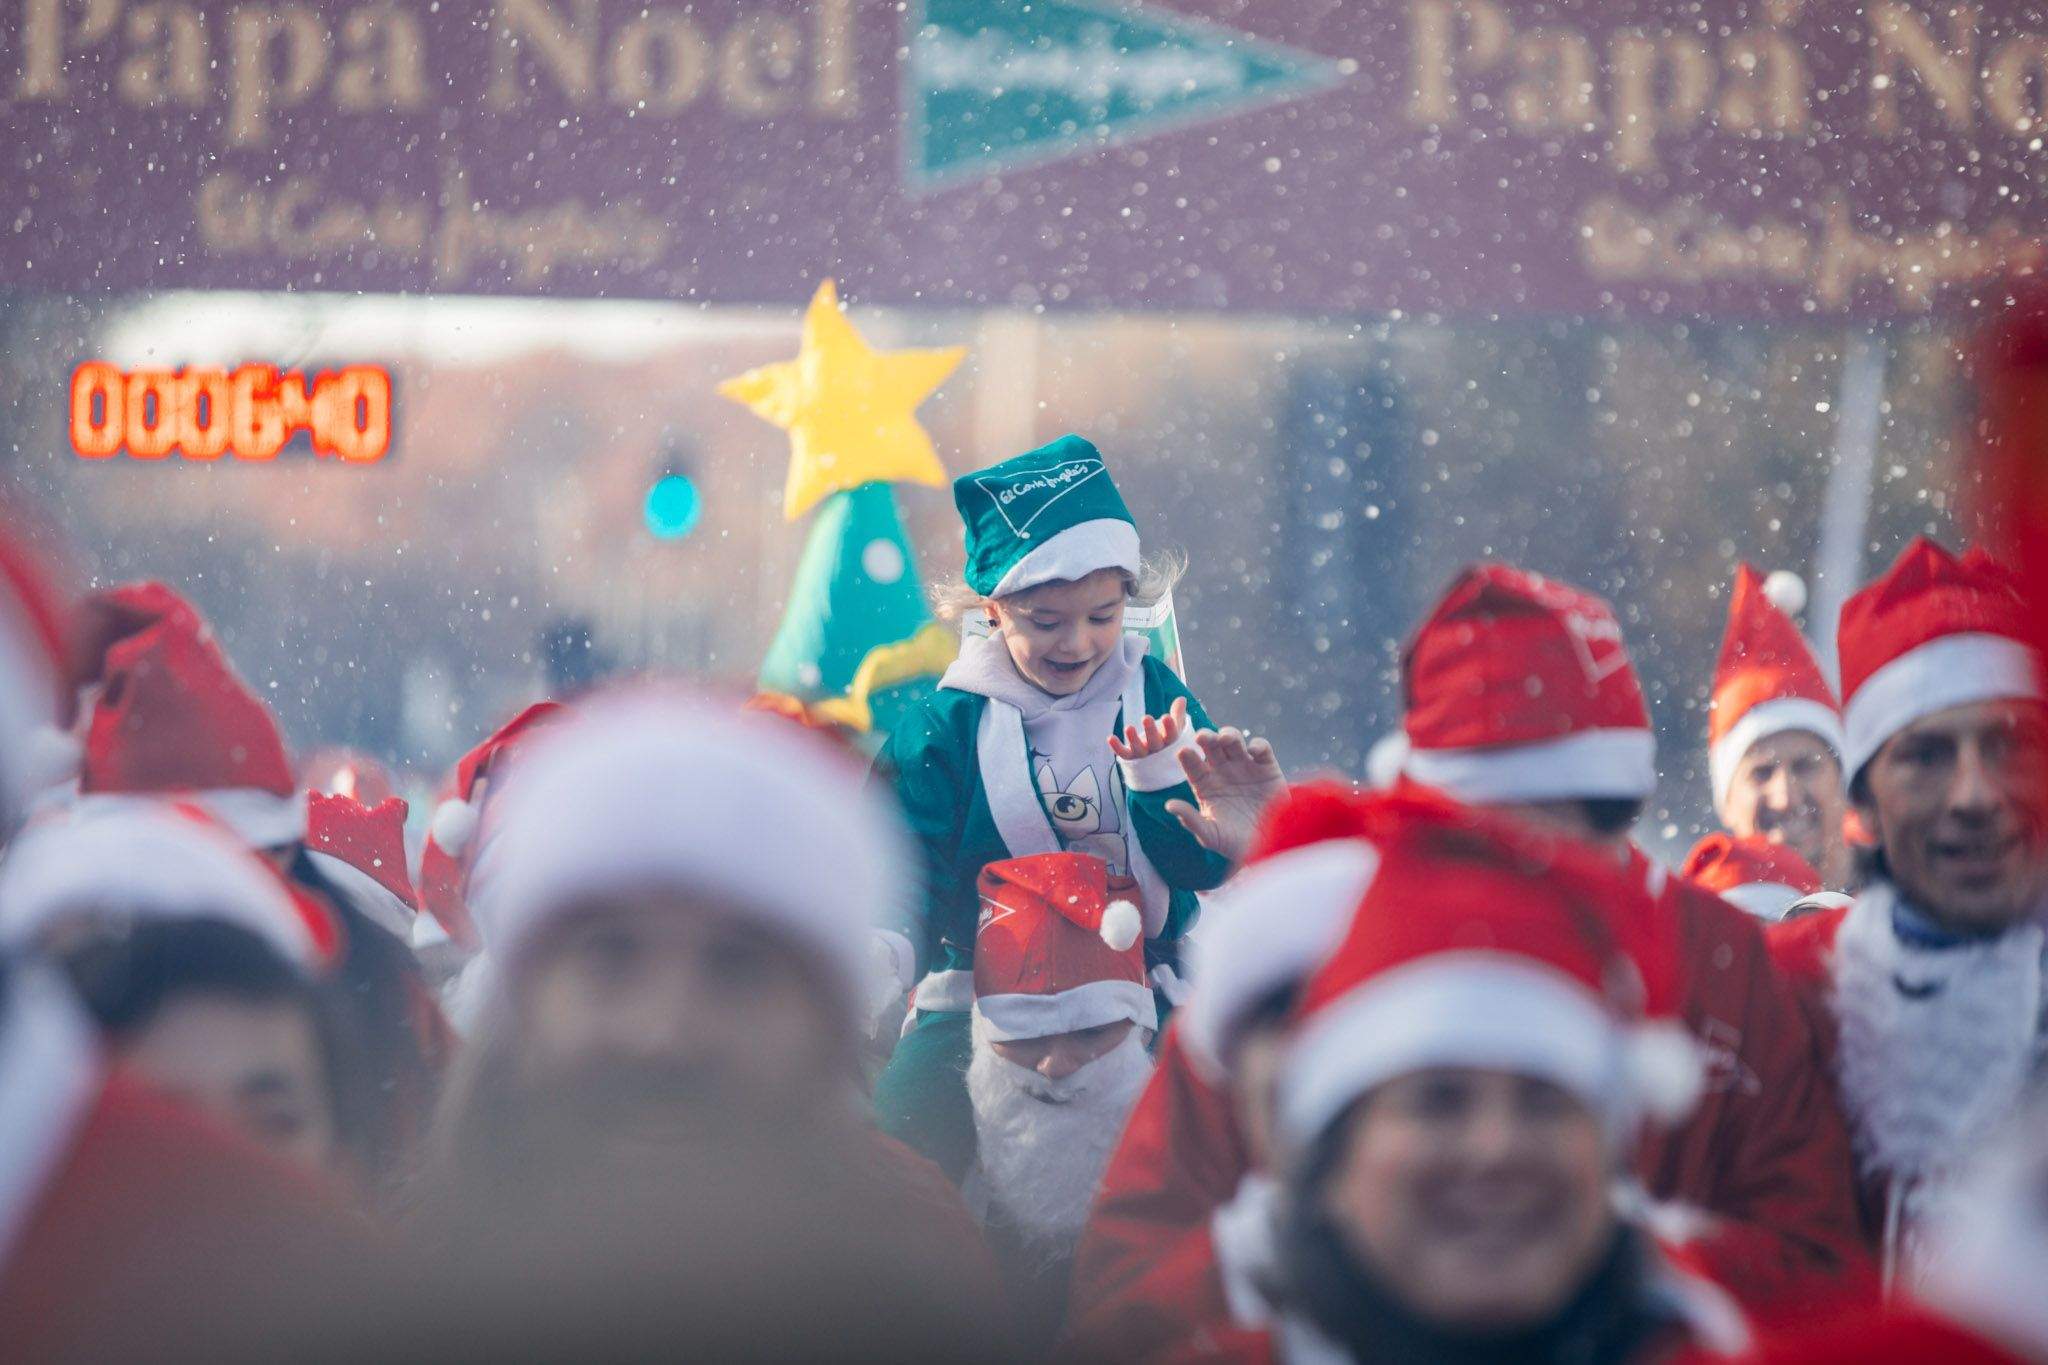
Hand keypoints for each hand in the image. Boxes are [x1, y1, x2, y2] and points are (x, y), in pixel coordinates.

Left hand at [1109, 695, 1188, 762]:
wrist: (1159, 758)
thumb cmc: (1167, 737)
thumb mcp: (1175, 724)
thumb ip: (1177, 712)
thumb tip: (1182, 699)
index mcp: (1169, 742)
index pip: (1171, 736)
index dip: (1169, 728)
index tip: (1166, 717)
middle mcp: (1157, 750)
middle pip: (1155, 743)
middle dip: (1150, 731)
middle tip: (1146, 718)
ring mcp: (1143, 754)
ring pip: (1139, 749)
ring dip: (1133, 739)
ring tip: (1128, 728)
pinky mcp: (1131, 757)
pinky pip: (1124, 753)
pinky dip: (1117, 747)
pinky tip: (1110, 738)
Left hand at [1165, 727, 1287, 862]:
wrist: (1269, 847)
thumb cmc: (1235, 844)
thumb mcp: (1210, 835)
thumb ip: (1191, 820)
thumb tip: (1168, 805)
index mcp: (1205, 784)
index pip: (1192, 764)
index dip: (1187, 756)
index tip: (1183, 752)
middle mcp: (1222, 771)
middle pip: (1210, 746)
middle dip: (1206, 737)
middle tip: (1202, 737)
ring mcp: (1245, 767)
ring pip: (1233, 740)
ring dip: (1228, 735)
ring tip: (1225, 739)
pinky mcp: (1267, 767)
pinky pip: (1261, 748)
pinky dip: (1257, 745)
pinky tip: (1251, 752)